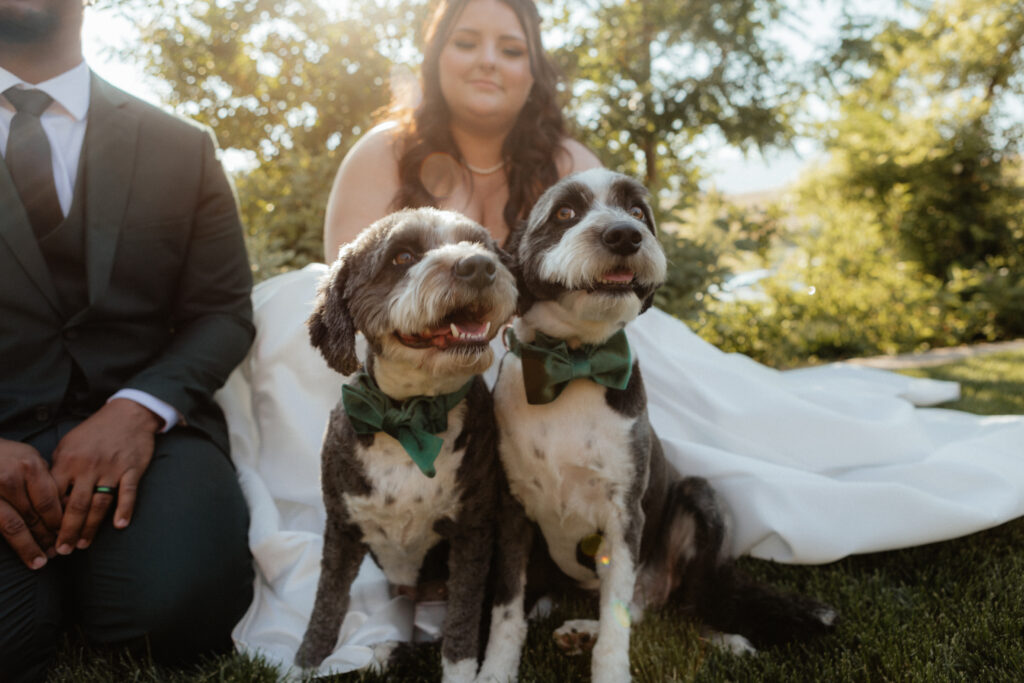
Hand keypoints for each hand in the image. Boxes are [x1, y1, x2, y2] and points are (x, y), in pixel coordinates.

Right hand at [0, 438, 62, 568]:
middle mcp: (10, 480)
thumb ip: (46, 480)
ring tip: (40, 560)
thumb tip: (68, 506)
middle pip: (34, 516)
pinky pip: (0, 527)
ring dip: (29, 546)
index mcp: (29, 466)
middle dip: (47, 537)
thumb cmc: (5, 455)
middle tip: (57, 553)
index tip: (64, 535)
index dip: (58, 522)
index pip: (49, 502)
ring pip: (14, 526)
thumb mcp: (29, 458)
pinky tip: (21, 553)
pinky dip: (12, 542)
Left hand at [50, 399, 160, 553]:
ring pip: (100, 503)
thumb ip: (59, 468)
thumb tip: (48, 495)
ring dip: (91, 526)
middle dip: (67, 531)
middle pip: (76, 505)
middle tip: (62, 550)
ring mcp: (112, 468)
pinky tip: (120, 525)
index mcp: (68, 460)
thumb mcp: (69, 444)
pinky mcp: (132, 469)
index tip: (45, 536)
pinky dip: (125, 509)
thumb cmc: (95, 431)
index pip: (54, 495)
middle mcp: (89, 466)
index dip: (48, 518)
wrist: (127, 414)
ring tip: (83, 544)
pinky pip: (128, 492)